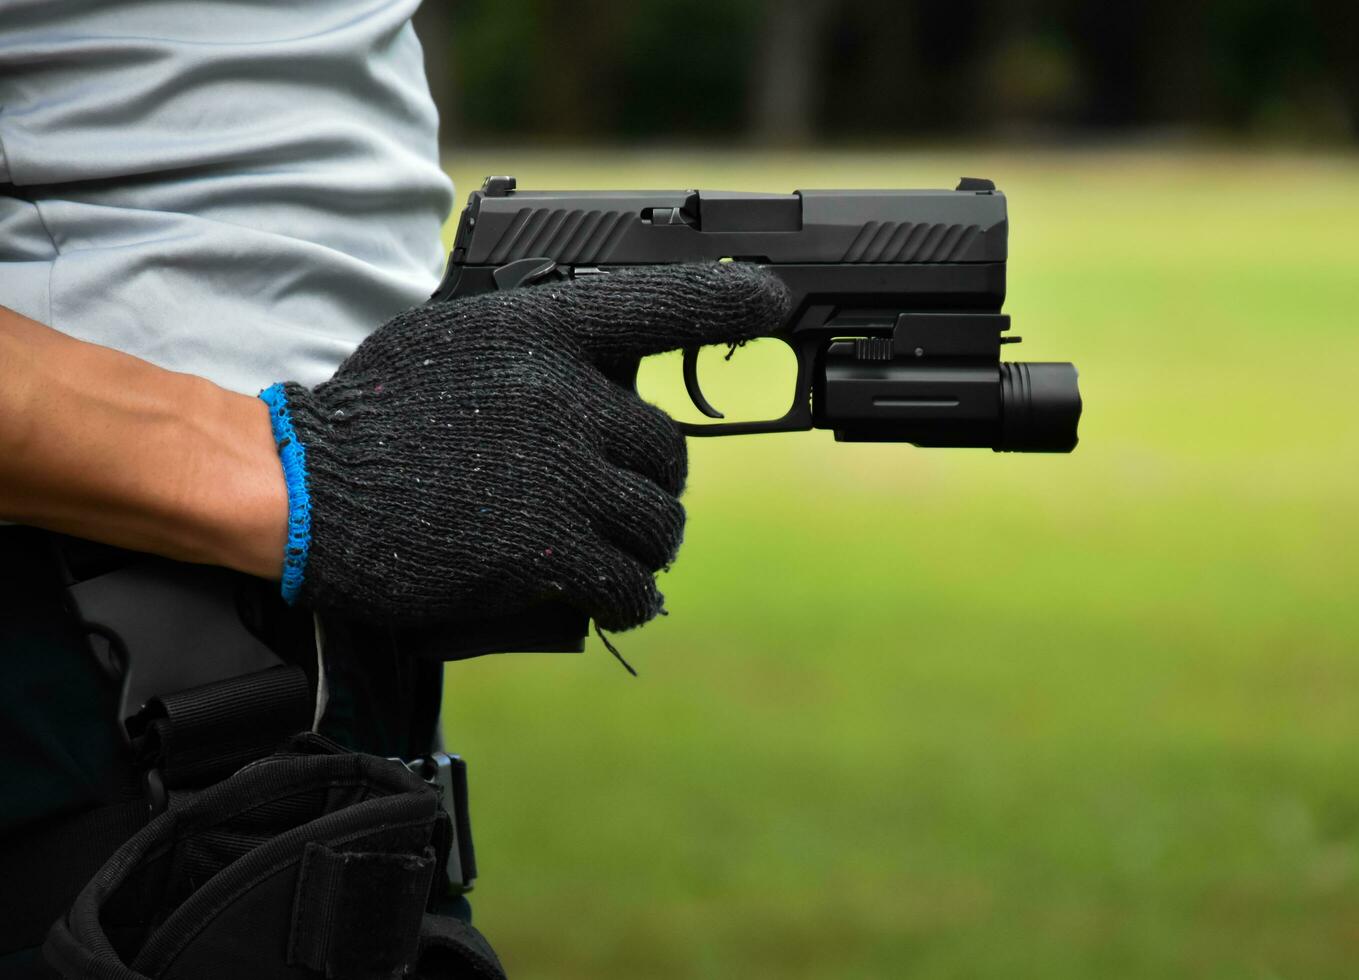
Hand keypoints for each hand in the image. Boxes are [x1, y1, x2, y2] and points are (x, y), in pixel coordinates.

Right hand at [261, 263, 789, 629]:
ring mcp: (559, 475)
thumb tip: (609, 376)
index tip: (773, 302)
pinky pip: (629, 583)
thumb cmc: (378, 412)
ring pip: (660, 523)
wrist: (308, 488)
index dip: (726, 300)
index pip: (659, 304)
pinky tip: (617, 599)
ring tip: (622, 557)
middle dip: (655, 485)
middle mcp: (564, 396)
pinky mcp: (546, 551)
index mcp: (543, 334)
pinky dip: (631, 597)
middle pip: (670, 451)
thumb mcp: (457, 340)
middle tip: (631, 504)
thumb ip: (539, 347)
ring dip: (650, 547)